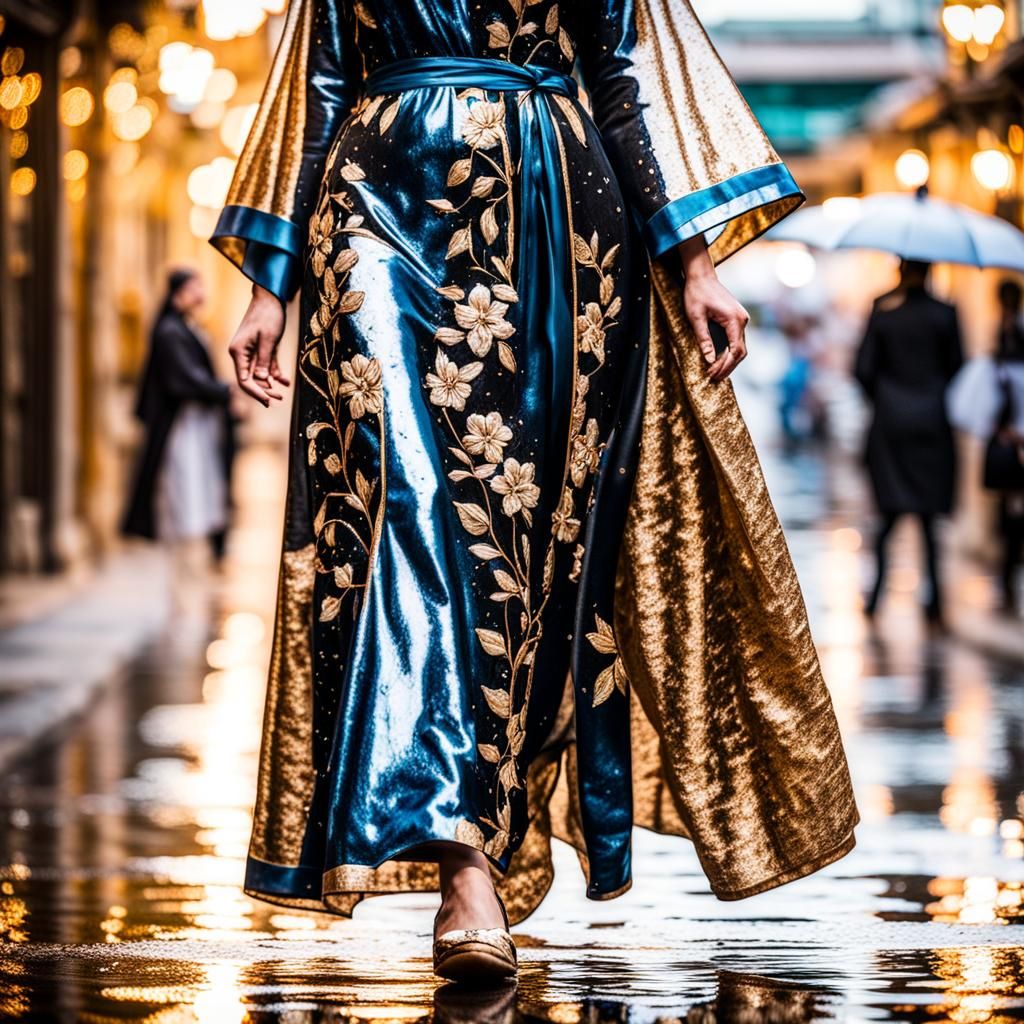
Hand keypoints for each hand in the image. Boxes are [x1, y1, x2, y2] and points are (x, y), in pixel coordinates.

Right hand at [228, 284, 289, 406]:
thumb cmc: (268, 315)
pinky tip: (285, 382)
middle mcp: (242, 354)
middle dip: (264, 390)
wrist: (271, 298)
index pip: (243, 380)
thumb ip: (264, 360)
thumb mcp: (268, 339)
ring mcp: (251, 352)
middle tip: (279, 398)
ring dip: (270, 384)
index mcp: (238, 352)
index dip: (255, 392)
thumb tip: (262, 380)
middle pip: (250, 380)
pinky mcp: (261, 350)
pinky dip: (275, 374)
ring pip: (259, 375)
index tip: (268, 401)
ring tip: (283, 393)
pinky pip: (266, 366)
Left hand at [677, 235, 749, 381]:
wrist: (701, 276)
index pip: (735, 351)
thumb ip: (703, 339)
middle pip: (740, 352)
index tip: (712, 374)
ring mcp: (741, 319)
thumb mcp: (695, 318)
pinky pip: (736, 340)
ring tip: (715, 373)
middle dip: (728, 367)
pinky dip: (728, 352)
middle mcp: (742, 320)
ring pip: (739, 348)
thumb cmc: (696, 294)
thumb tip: (709, 360)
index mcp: (734, 320)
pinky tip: (718, 361)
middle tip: (713, 379)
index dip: (725, 366)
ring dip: (729, 362)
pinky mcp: (736, 319)